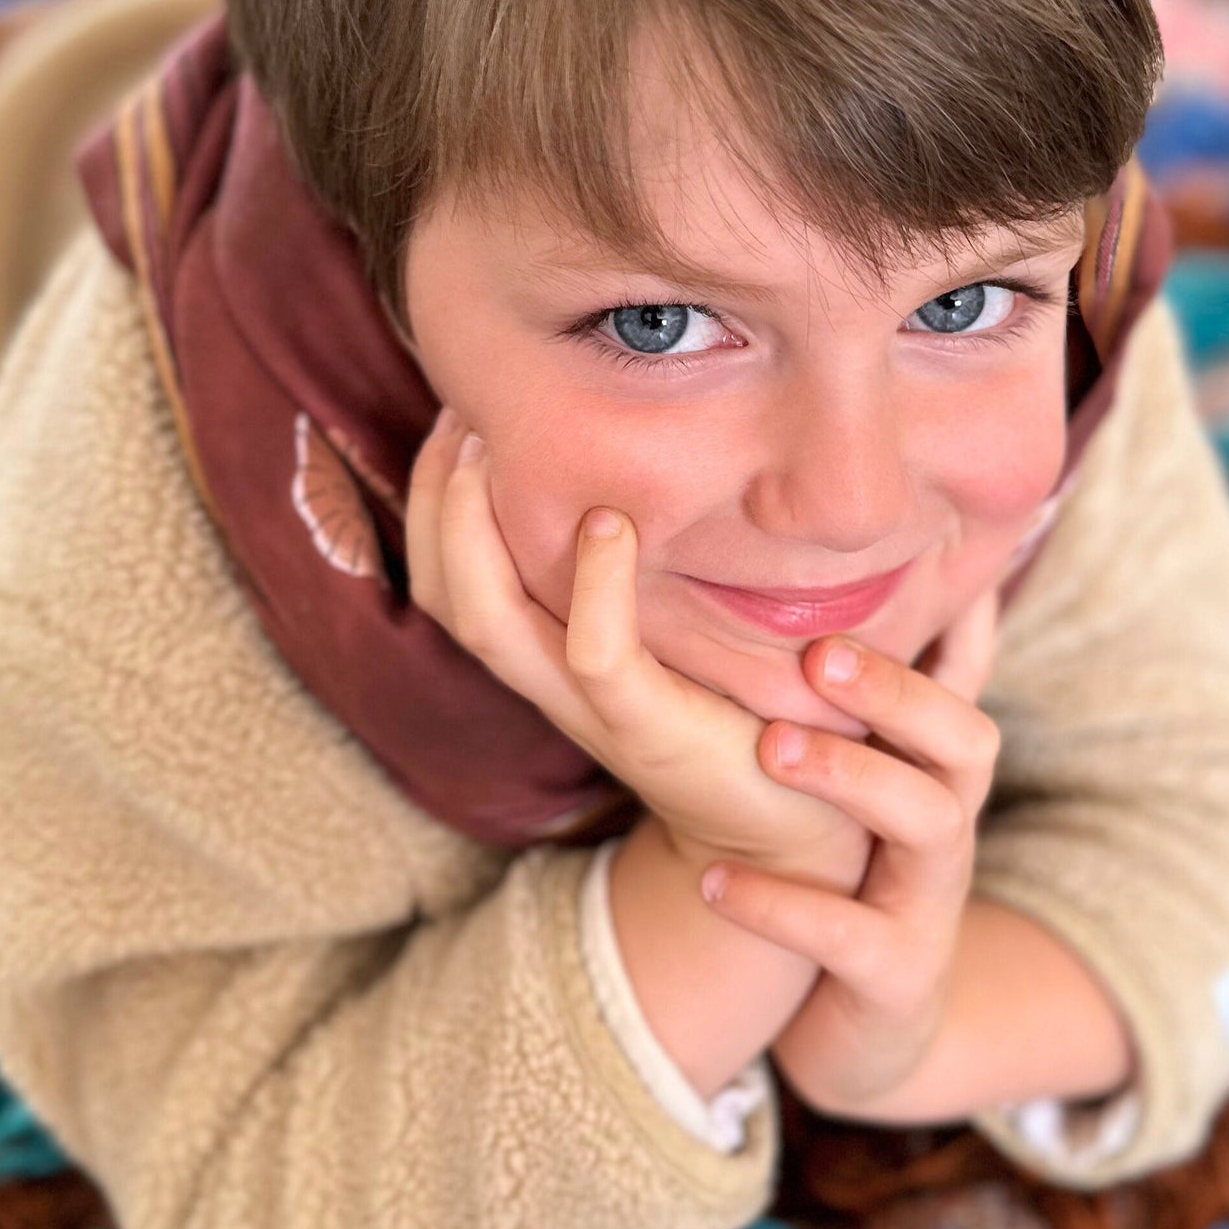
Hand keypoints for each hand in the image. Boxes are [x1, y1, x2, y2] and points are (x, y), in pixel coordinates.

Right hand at [405, 407, 870, 887]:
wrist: (797, 817)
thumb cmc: (741, 699)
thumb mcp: (675, 617)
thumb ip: (644, 557)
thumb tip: (640, 452)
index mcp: (546, 651)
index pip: (446, 574)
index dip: (432, 495)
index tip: (456, 412)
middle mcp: (549, 679)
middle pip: (444, 589)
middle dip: (435, 495)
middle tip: (460, 411)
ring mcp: (592, 707)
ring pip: (486, 619)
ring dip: (474, 527)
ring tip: (494, 449)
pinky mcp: (649, 727)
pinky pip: (596, 654)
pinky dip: (593, 585)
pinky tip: (607, 521)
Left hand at [695, 587, 1001, 1115]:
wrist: (874, 1022)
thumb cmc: (865, 868)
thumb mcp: (882, 776)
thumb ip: (889, 686)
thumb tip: (896, 577)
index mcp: (939, 766)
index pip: (963, 682)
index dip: (934, 631)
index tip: (863, 581)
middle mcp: (951, 821)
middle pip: (969, 742)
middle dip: (901, 694)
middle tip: (821, 656)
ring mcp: (932, 900)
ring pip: (929, 826)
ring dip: (853, 777)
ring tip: (768, 746)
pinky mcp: (898, 975)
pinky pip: (852, 937)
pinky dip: (782, 905)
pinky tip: (712, 880)